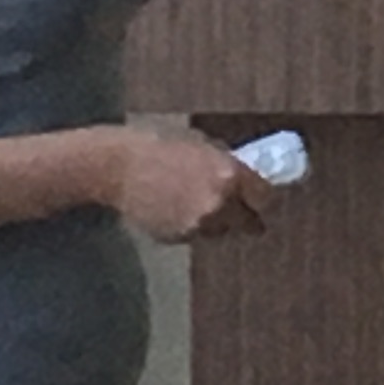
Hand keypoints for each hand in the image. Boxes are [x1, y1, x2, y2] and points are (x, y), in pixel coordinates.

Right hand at [110, 120, 266, 244]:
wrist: (118, 167)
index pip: (265, 197)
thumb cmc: (160, 147)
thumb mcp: (204, 147)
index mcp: (229, 175)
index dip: (262, 197)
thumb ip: (228, 165)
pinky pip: (195, 234)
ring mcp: (197, 224)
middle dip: (244, 216)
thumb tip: (249, 178)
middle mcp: (218, 203)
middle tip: (239, 211)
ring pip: (219, 230)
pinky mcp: (178, 237)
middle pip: (247, 222)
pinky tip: (173, 208)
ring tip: (194, 202)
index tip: (260, 199)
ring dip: (215, 221)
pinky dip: (190, 226)